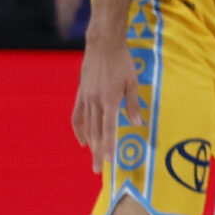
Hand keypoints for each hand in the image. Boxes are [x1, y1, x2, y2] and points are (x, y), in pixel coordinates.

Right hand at [72, 32, 142, 168]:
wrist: (103, 45)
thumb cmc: (122, 62)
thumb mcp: (133, 82)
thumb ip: (133, 104)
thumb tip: (137, 124)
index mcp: (110, 100)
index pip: (109, 128)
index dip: (109, 145)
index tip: (109, 160)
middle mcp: (95, 102)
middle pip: (95, 132)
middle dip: (97, 151)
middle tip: (98, 169)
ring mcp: (85, 98)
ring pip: (86, 126)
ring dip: (89, 143)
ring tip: (93, 157)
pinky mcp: (80, 94)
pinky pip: (77, 115)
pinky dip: (78, 129)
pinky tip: (82, 139)